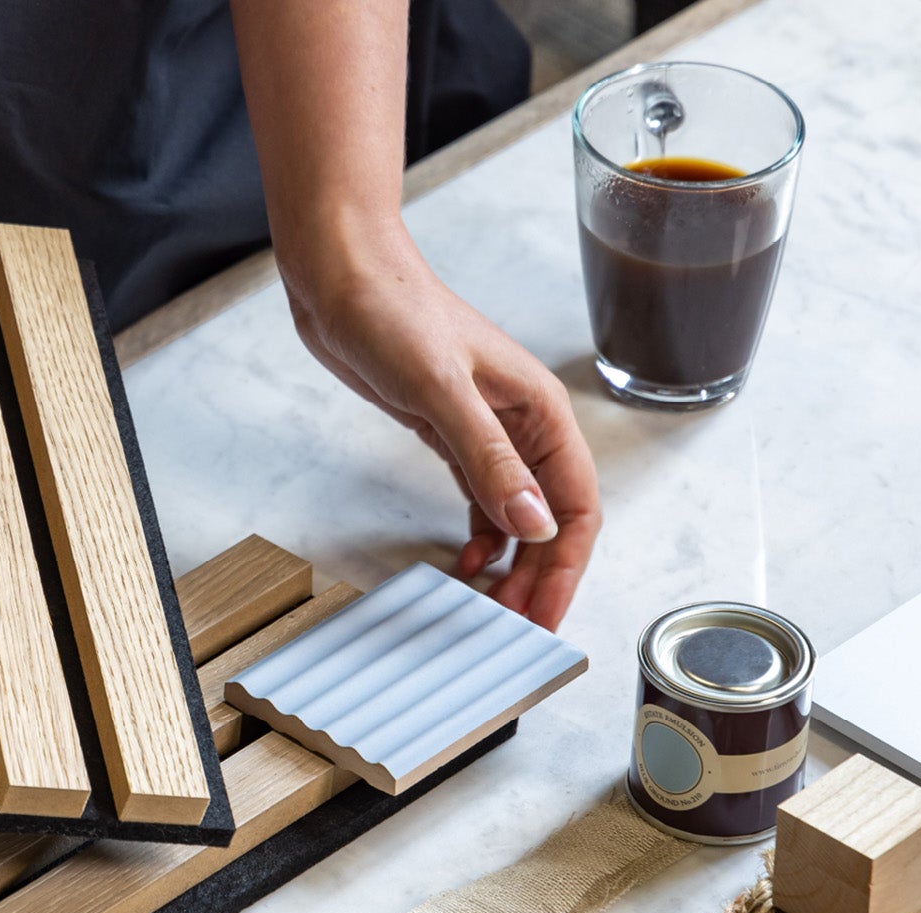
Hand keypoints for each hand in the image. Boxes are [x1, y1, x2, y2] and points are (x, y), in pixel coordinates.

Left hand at [282, 223, 600, 630]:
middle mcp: (524, 425)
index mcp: (541, 411)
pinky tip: (466, 563)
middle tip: (515, 628)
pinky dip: (481, 537)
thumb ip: (489, 460)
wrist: (342, 275)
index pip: (578, 506)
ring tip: (492, 609)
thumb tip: (534, 524)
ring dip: (511, 564)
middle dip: (540, 576)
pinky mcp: (451, 434)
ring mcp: (487, 432)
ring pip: (518, 515)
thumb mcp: (442, 390)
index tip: (545, 614)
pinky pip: (482, 500)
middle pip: (552, 519)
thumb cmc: (393, 311)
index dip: (566, 566)